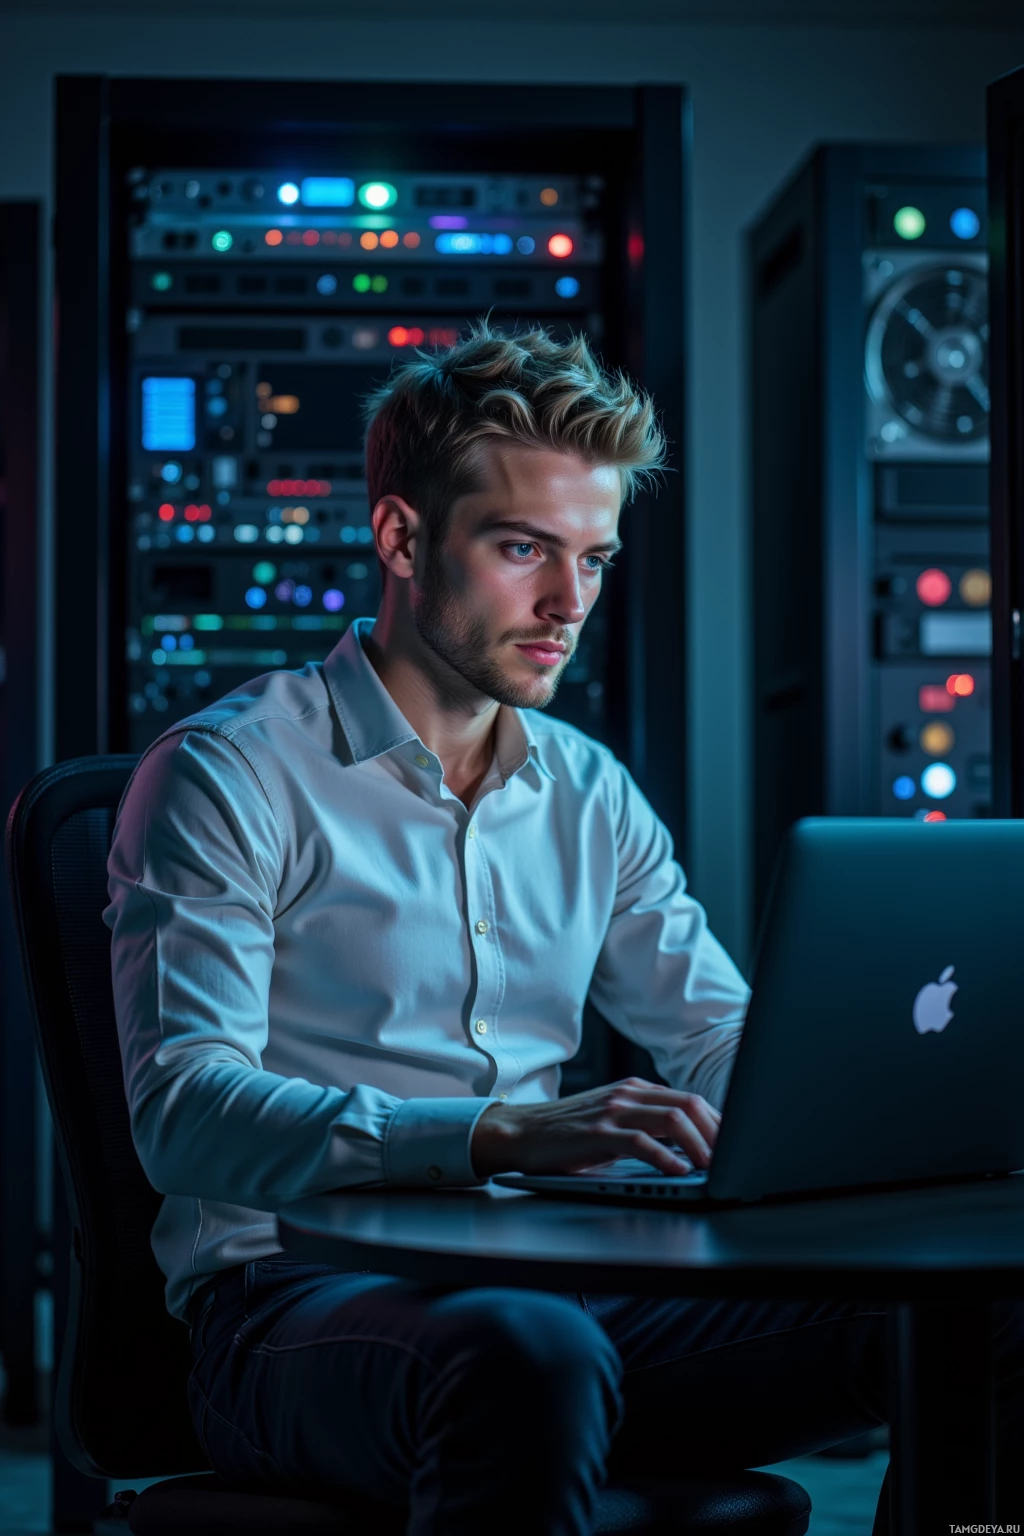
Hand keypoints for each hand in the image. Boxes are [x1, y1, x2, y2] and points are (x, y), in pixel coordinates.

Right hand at [470, 1077, 721, 1178]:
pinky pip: (641, 1142)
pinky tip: (679, 1171)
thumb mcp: (612, 1119)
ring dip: (700, 1146)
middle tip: (733, 1159)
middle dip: (718, 1134)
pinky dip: (666, 1157)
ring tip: (712, 1168)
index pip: (690, 1100)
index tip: (735, 1146)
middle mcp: (628, 1094)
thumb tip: (690, 1146)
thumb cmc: (568, 1132)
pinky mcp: (598, 1133)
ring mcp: (613, 1111)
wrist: (521, 1131)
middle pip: (689, 1105)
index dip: (718, 1123)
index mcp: (635, 1089)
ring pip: (672, 1120)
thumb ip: (646, 1123)